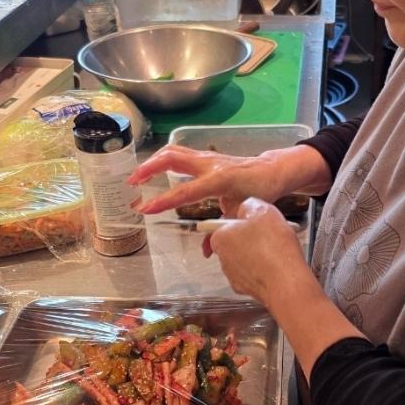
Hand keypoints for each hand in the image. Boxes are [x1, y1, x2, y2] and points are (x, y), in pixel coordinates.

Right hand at [129, 143, 329, 216]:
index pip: (186, 191)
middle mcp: (210, 165)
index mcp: (220, 180)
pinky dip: (162, 160)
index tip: (144, 209)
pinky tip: (152, 170)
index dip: (164, 201)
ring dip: (152, 161)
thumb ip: (222, 233)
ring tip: (136, 177)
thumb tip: (207, 252)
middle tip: (131, 184)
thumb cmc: (260, 191)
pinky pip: (179, 154)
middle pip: (172, 159)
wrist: (272, 170)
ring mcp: (206, 157)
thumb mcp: (241, 214)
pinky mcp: (205, 156)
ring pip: (173, 152)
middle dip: (149, 169)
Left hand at [208, 198, 361, 374]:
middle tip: (273, 234)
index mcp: (220, 238)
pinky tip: (279, 265)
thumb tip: (246, 208)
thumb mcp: (262, 210)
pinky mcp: (247, 290)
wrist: (286, 282)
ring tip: (280, 250)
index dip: (246, 221)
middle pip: (237, 241)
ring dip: (260, 254)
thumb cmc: (273, 245)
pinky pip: (255, 274)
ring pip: (246, 258)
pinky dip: (265, 269)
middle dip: (253, 237)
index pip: (227, 224)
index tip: (260, 222)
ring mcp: (234, 276)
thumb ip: (249, 205)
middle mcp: (222, 258)